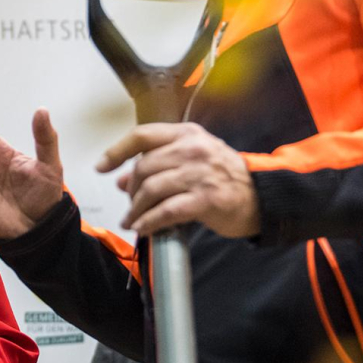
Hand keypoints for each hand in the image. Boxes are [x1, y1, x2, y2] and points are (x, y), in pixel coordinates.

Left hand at [97, 122, 259, 237]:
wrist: (262, 197)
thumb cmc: (223, 177)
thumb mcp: (191, 161)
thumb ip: (158, 165)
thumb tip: (121, 179)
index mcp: (187, 134)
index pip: (142, 136)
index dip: (116, 151)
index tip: (101, 167)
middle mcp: (192, 149)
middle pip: (144, 167)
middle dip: (131, 190)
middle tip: (130, 205)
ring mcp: (199, 173)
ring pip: (152, 189)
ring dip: (136, 210)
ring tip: (133, 221)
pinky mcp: (206, 199)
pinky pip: (167, 211)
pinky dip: (150, 222)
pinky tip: (144, 228)